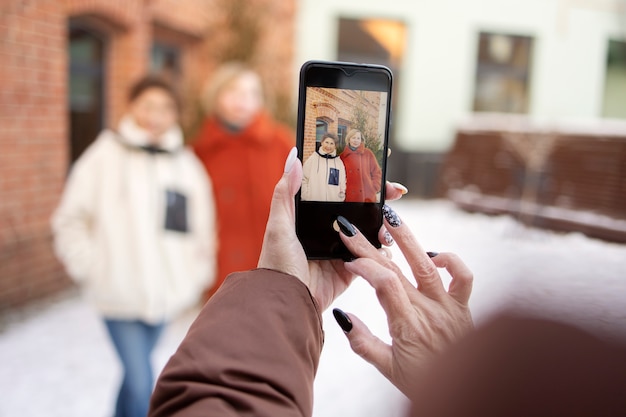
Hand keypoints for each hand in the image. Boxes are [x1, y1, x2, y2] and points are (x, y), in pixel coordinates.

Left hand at [257, 147, 405, 310]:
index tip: (376, 163)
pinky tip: (389, 244)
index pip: (338, 190)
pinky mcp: (351, 269)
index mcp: (310, 216)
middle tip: (396, 191)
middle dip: (379, 198)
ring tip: (389, 221)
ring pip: (369, 230)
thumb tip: (294, 156)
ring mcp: (341, 249)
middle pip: (359, 207)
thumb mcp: (279, 225)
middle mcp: (327, 230)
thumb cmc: (276, 264)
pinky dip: (383, 251)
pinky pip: (372, 257)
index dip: (357, 178)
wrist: (286, 302)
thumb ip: (285, 193)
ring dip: (384, 224)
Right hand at [333, 205, 473, 396]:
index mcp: (407, 326)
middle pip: (397, 270)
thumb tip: (341, 316)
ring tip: (390, 218)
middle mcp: (429, 311)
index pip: (384, 285)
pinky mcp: (463, 307)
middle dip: (370, 246)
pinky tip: (432, 256)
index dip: (364, 267)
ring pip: (428, 264)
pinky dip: (450, 261)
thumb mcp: (387, 368)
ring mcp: (448, 307)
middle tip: (351, 228)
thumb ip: (362, 342)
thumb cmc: (424, 383)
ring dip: (407, 239)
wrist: (467, 394)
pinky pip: (463, 277)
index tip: (348, 260)